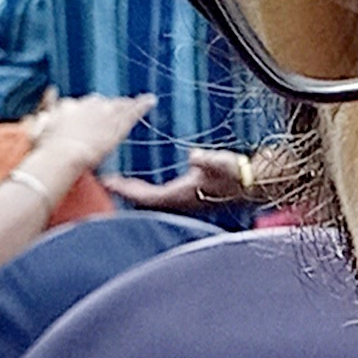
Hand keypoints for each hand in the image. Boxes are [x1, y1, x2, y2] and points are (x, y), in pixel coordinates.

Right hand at [29, 91, 155, 186]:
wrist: (63, 154)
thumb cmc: (47, 149)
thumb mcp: (38, 130)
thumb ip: (43, 117)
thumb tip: (47, 101)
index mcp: (67, 107)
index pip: (80, 106)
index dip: (86, 114)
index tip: (89, 119)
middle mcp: (86, 106)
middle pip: (100, 103)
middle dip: (107, 108)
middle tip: (114, 115)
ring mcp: (104, 114)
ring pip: (118, 105)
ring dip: (127, 104)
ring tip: (139, 102)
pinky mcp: (118, 124)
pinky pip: (132, 111)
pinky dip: (142, 105)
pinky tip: (151, 100)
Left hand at [109, 149, 259, 214]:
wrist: (252, 183)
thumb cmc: (237, 173)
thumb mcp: (222, 163)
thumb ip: (207, 160)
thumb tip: (194, 156)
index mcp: (184, 195)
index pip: (148, 197)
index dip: (127, 191)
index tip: (109, 183)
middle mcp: (182, 201)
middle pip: (146, 200)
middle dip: (125, 192)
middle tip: (106, 181)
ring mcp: (185, 201)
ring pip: (152, 200)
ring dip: (135, 192)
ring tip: (118, 182)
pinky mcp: (189, 196)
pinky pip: (160, 196)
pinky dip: (146, 191)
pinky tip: (141, 184)